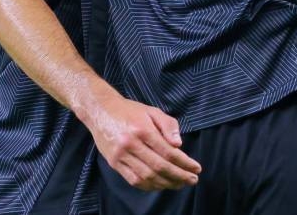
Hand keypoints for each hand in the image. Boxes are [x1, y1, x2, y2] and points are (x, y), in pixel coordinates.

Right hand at [81, 87, 200, 190]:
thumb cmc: (129, 110)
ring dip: (166, 183)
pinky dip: (149, 186)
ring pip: (147, 176)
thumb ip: (168, 125)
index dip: (184, 162)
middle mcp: (131, 144)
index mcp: (142, 129)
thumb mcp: (152, 110)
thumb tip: (178, 144)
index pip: (168, 152)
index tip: (196, 168)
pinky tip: (161, 185)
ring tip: (180, 184)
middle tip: (192, 180)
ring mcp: (121, 155)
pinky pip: (134, 180)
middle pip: (159, 166)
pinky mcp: (114, 163)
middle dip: (179, 176)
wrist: (100, 110)